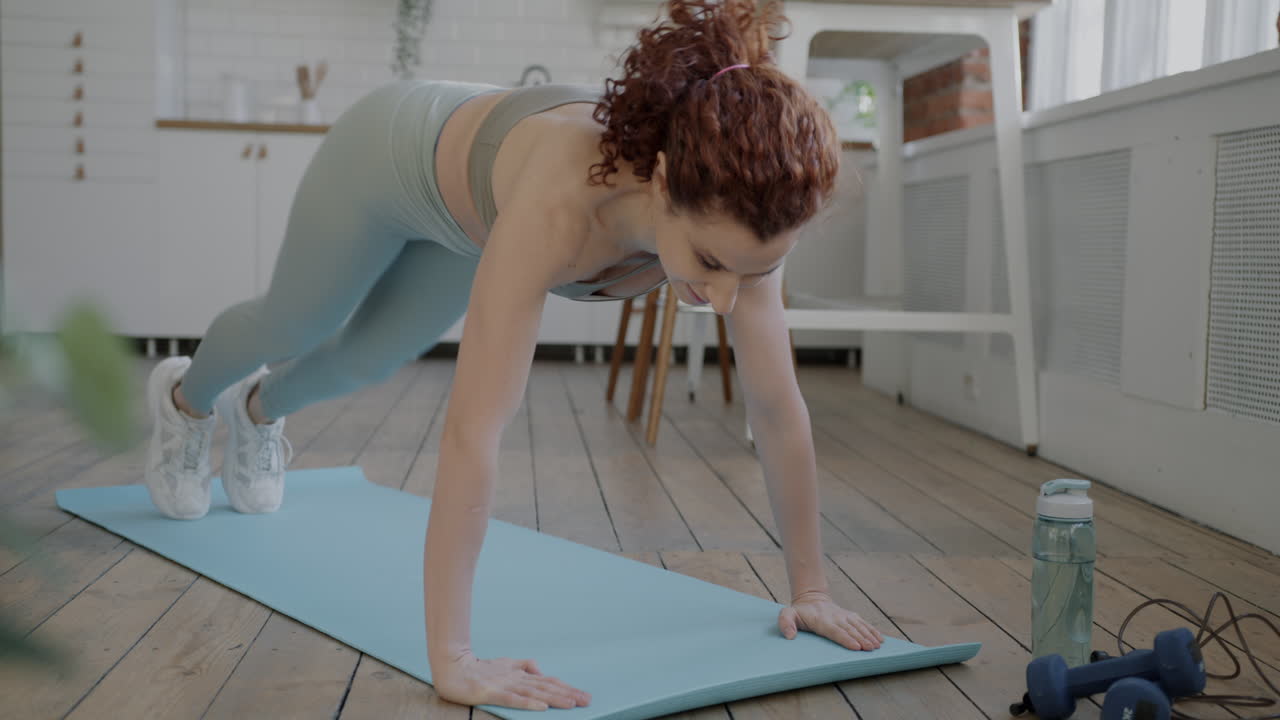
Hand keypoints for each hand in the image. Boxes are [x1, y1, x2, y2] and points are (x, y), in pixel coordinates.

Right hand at [433, 650, 590, 711]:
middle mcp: (516, 678)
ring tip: (571, 703)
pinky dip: (529, 703)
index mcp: (520, 673)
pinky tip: (542, 707)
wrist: (453, 666)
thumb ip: (524, 665)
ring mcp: (505, 685)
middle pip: (546, 687)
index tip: (582, 694)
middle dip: (568, 694)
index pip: (548, 681)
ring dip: (554, 698)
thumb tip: (540, 670)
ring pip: (535, 693)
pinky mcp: (493, 692)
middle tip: (586, 700)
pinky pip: (514, 699)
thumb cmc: (479, 668)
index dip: (566, 687)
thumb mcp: (505, 663)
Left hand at [778, 591, 884, 650]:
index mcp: (821, 620)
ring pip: (859, 626)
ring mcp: (844, 616)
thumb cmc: (799, 613)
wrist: (812, 599)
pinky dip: (872, 630)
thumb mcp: (787, 615)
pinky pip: (863, 623)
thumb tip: (790, 636)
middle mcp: (835, 617)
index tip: (856, 646)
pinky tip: (880, 639)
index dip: (845, 638)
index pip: (835, 631)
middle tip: (870, 648)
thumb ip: (785, 623)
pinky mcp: (851, 616)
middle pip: (850, 629)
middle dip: (861, 639)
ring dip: (869, 635)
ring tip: (877, 646)